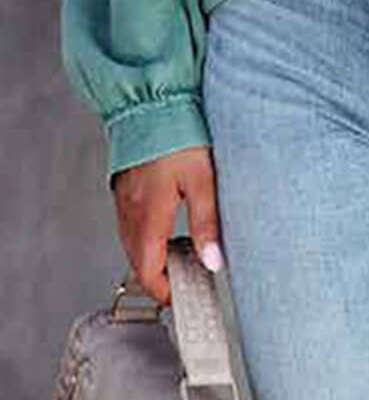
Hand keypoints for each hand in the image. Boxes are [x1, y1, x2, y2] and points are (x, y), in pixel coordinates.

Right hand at [111, 145, 224, 306]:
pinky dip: (146, 236)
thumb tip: (213, 260)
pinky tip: (166, 229)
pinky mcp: (125, 187)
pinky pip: (130, 224)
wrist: (152, 103)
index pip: (148, 270)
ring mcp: (124, 199)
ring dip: (152, 256)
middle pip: (138, 261)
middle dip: (159, 277)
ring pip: (132, 243)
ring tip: (182, 257)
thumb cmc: (177, 134)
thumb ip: (207, 222)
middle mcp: (130, 211)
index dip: (164, 290)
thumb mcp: (202, 180)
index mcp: (148, 216)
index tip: (181, 296)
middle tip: (186, 280)